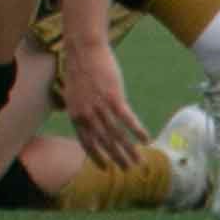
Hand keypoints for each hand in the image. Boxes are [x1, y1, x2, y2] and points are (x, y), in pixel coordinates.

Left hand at [55, 29, 147, 171]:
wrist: (84, 49)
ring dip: (130, 150)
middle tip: (128, 171)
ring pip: (117, 135)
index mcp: (75, 115)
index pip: (86, 143)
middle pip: (104, 143)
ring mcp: (100, 107)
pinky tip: (146, 139)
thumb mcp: (73, 93)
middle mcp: (87, 115)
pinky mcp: (114, 97)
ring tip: (139, 161)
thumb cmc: (80, 68)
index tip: (106, 168)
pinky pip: (127, 119)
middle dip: (117, 159)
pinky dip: (137, 131)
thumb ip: (80, 109)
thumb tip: (87, 120)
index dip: (97, 157)